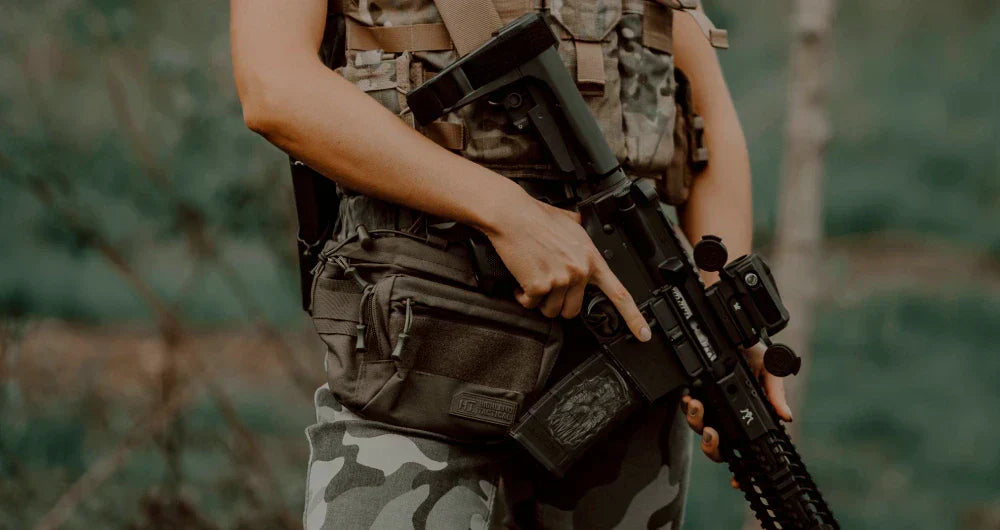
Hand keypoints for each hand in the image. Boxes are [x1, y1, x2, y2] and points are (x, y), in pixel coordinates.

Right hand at [481, 192, 650, 341]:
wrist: (512, 215)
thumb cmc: (537, 217)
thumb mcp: (572, 223)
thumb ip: (583, 239)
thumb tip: (588, 237)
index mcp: (591, 258)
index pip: (619, 293)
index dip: (634, 317)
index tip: (643, 334)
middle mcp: (579, 271)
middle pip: (573, 311)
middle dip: (558, 305)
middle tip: (548, 289)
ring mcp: (560, 279)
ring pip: (550, 310)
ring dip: (539, 301)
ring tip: (533, 280)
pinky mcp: (538, 285)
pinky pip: (531, 304)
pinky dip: (523, 296)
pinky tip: (521, 281)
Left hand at [680, 343, 792, 486]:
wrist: (732, 329)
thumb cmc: (753, 349)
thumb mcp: (768, 367)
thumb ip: (775, 391)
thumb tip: (786, 416)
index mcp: (749, 416)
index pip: (747, 450)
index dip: (742, 471)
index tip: (737, 482)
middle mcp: (729, 416)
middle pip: (718, 447)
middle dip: (712, 446)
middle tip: (712, 434)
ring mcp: (711, 408)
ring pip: (701, 430)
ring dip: (698, 424)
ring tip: (697, 408)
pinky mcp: (695, 394)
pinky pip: (690, 410)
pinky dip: (689, 408)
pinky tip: (690, 399)